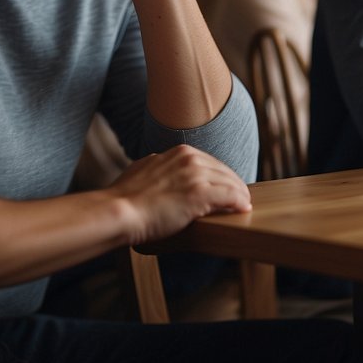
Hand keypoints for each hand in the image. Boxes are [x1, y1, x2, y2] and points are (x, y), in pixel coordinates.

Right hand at [107, 145, 250, 245]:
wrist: (118, 210)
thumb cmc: (125, 197)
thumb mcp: (144, 170)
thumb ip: (158, 166)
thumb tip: (161, 169)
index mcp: (178, 152)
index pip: (209, 161)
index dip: (219, 175)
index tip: (225, 185)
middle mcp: (190, 158)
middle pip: (223, 170)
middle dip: (233, 183)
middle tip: (241, 197)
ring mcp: (196, 174)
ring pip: (230, 182)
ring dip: (240, 194)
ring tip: (244, 204)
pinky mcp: (201, 193)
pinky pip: (230, 196)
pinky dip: (239, 202)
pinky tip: (244, 209)